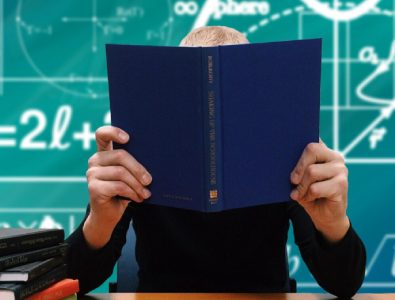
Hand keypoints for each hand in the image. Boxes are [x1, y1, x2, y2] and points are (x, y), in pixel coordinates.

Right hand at [83, 125, 151, 248]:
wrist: (109, 215)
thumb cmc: (123, 192)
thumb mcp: (129, 175)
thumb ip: (133, 164)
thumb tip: (155, 159)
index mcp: (104, 153)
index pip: (102, 134)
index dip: (114, 132)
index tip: (128, 138)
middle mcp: (95, 160)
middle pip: (120, 155)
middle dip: (139, 168)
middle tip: (149, 180)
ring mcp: (92, 173)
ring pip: (121, 172)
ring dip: (137, 184)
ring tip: (145, 193)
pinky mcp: (93, 187)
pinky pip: (119, 186)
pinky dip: (132, 192)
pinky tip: (138, 198)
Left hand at [290, 140, 349, 242]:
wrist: (325, 215)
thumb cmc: (310, 193)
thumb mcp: (299, 179)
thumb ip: (296, 169)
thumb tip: (283, 163)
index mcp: (324, 151)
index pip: (311, 139)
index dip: (298, 144)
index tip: (287, 153)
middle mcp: (335, 156)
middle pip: (311, 150)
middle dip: (297, 167)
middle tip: (292, 181)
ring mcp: (340, 170)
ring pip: (312, 171)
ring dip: (301, 186)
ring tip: (299, 193)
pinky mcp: (342, 184)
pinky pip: (316, 188)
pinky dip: (308, 195)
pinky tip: (310, 198)